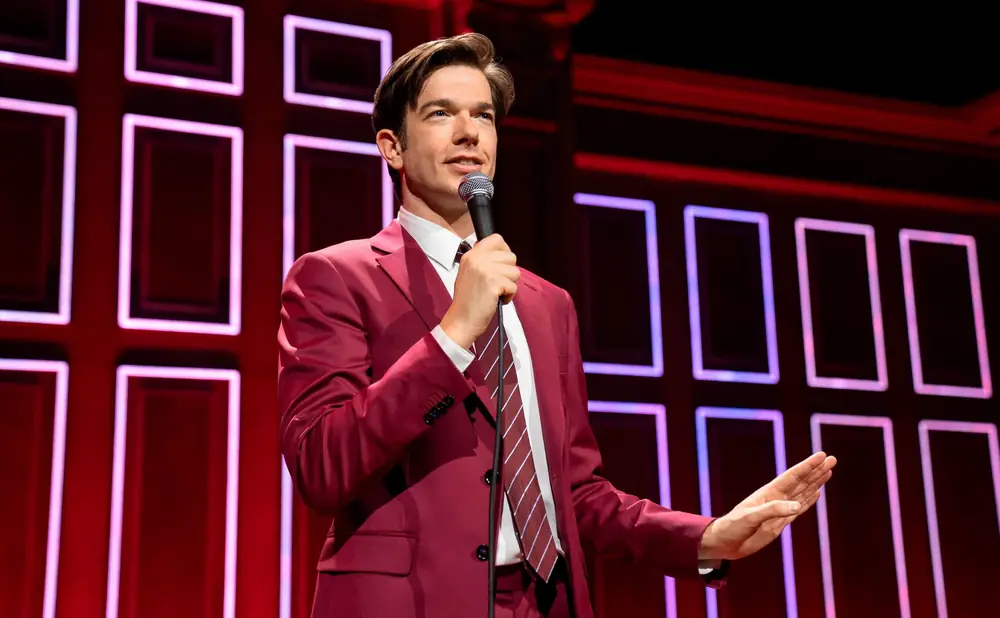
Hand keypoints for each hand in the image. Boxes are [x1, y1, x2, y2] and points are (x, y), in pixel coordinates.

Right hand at [440, 234, 518, 348]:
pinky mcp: (494, 283)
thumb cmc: (467, 301)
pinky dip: (509, 296)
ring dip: (509, 285)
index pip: (497, 239)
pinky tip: (497, 300)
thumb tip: (501, 253)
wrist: (461, 321)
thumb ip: (482, 261)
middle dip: (508, 272)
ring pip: (515, 272)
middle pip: (511, 256)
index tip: (500, 266)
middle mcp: (477, 258)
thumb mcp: (468, 273)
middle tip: (497, 284)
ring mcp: (485, 270)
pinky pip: (514, 286)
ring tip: (496, 293)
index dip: (504, 252)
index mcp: (471, 255)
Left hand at [698, 451, 836, 561]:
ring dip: (816, 482)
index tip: (822, 456)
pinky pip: (799, 508)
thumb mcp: (751, 518)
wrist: (725, 543)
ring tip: (828, 471)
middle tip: (832, 459)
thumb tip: (797, 505)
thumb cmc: (733, 527)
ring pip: (802, 492)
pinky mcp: (780, 522)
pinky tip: (816, 492)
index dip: (807, 466)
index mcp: (768, 493)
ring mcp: (779, 510)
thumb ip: (773, 511)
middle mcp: (776, 498)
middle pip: (801, 481)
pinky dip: (809, 500)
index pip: (792, 476)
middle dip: (816, 470)